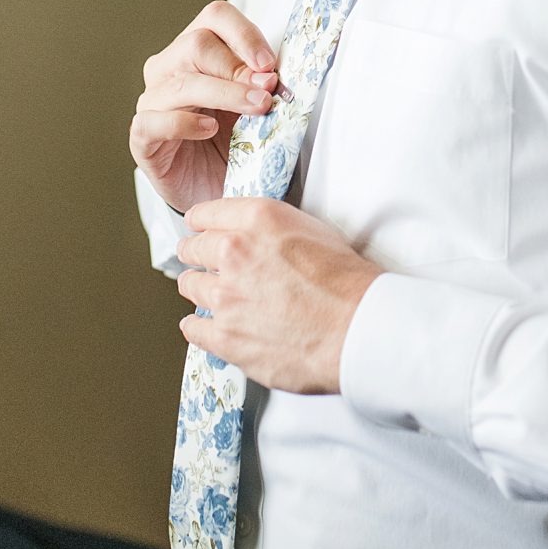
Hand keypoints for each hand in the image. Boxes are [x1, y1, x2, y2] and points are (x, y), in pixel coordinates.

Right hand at [131, 1, 279, 213]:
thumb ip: (261, 84)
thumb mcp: (254, 105)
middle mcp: (169, 68)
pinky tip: (209, 130)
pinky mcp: (142, 136)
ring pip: (182, 83)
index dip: (245, 34)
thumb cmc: (232, 140)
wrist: (215, 187)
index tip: (270, 63)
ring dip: (225, 93)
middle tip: (267, 91)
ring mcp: (152, 101)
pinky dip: (185, 123)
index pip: (216, 17)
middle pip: (197, 44)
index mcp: (196, 49)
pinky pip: (155, 120)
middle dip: (238, 67)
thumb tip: (273, 75)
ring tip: (255, 109)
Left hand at [175, 198, 383, 392]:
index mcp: (257, 220)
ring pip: (191, 286)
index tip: (197, 228)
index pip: (206, 213)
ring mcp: (226, 296)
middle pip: (192, 248)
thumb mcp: (311, 228)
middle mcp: (235, 252)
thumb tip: (255, 234)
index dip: (200, 222)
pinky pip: (193, 328)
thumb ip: (270, 228)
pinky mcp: (225, 335)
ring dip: (200, 288)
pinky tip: (205, 326)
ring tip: (212, 294)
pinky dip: (198, 327)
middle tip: (200, 260)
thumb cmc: (345, 281)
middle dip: (196, 254)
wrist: (356, 326)